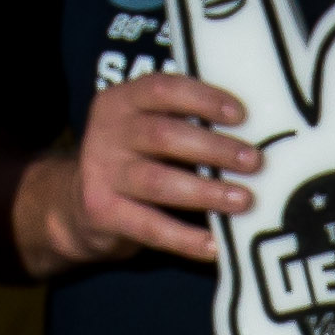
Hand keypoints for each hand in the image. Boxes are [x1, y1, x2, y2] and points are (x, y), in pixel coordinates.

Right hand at [15, 71, 265, 275]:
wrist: (78, 204)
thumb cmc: (137, 159)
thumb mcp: (149, 129)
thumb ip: (185, 122)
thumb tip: (256, 133)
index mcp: (123, 100)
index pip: (163, 88)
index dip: (203, 99)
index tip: (242, 115)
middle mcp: (108, 132)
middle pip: (164, 135)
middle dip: (214, 149)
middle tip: (255, 162)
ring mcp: (101, 172)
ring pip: (158, 181)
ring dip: (205, 192)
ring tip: (244, 200)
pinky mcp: (103, 212)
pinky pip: (151, 227)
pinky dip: (186, 239)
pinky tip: (216, 246)